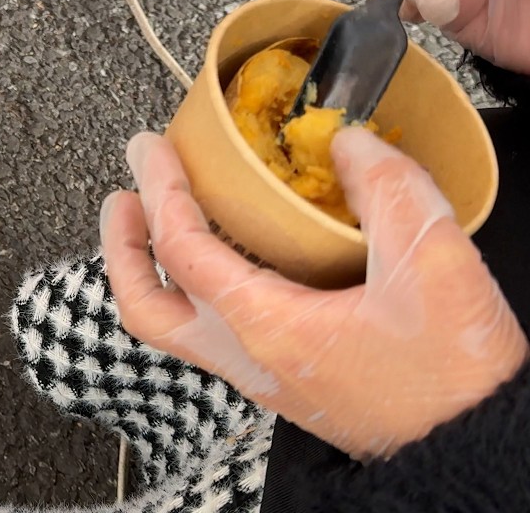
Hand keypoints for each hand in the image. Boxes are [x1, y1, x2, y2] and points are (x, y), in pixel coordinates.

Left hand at [100, 129, 527, 460]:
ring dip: (154, 270)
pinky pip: (213, 331)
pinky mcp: (284, 379)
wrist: (474, 451)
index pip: (181, 251)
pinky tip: (228, 257)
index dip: (160, 191)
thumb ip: (389, 191)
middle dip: (120, 248)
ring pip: (175, 326)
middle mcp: (247, 356)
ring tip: (160, 220)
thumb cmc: (453, 378)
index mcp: (265, 326)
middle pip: (145, 309)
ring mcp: (261, 374)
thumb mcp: (433, 265)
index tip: (151, 151)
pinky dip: (197, 288)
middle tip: (122, 197)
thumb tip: (347, 144)